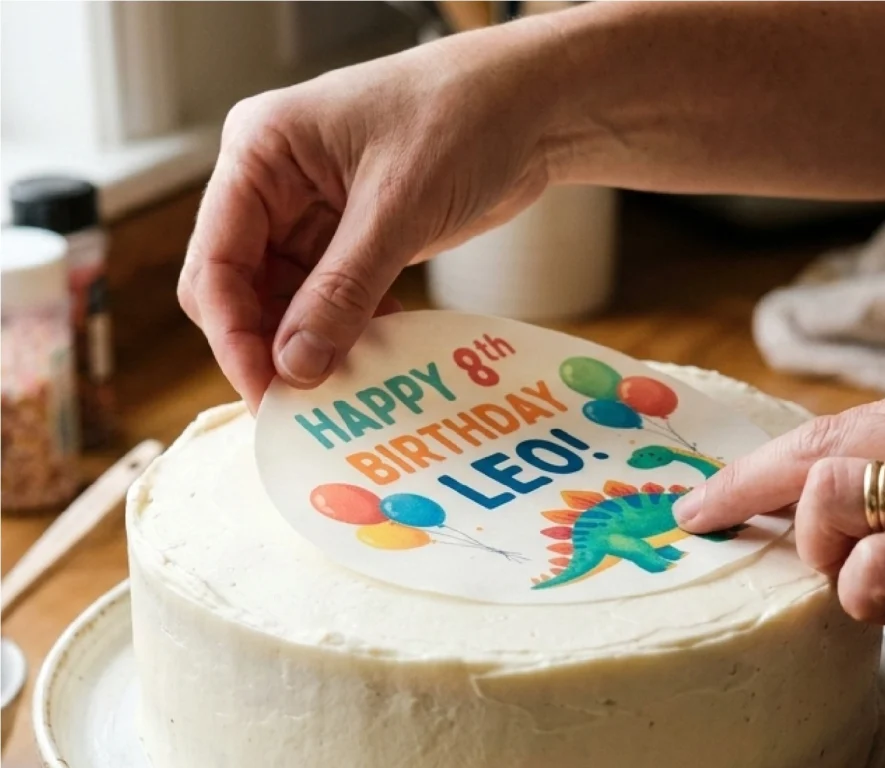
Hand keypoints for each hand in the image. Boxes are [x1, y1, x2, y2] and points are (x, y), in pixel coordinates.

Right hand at [178, 22, 559, 409]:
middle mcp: (272, 183)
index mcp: (260, 153)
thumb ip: (342, 291)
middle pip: (238, 288)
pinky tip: (375, 351)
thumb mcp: (397, 209)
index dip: (234, 335)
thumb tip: (295, 368)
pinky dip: (344, 329)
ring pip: (283, 300)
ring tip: (346, 384)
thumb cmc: (462, 120)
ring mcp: (309, 211)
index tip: (267, 393)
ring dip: (308, 344)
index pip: (215, 261)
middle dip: (266, 345)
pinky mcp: (348, 236)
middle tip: (302, 404)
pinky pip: (326, 299)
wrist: (531, 108)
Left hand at [674, 345, 884, 646]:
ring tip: (856, 579)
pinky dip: (860, 594)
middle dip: (748, 489)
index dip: (764, 460)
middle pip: (820, 449)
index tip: (710, 491)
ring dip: (821, 550)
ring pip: (833, 498)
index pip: (840, 422)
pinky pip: (875, 567)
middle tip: (711, 520)